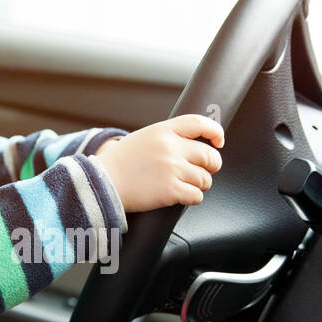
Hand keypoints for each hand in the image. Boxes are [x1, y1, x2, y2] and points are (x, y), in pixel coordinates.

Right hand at [94, 114, 224, 211]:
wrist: (102, 182)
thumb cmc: (121, 163)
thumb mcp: (144, 138)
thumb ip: (168, 138)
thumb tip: (194, 144)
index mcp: (163, 131)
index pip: (199, 124)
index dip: (215, 132)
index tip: (219, 141)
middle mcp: (171, 148)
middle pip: (209, 156)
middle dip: (211, 166)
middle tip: (204, 171)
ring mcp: (172, 169)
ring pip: (205, 178)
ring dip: (199, 184)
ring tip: (186, 185)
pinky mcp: (171, 190)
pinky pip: (197, 195)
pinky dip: (192, 198)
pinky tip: (181, 196)